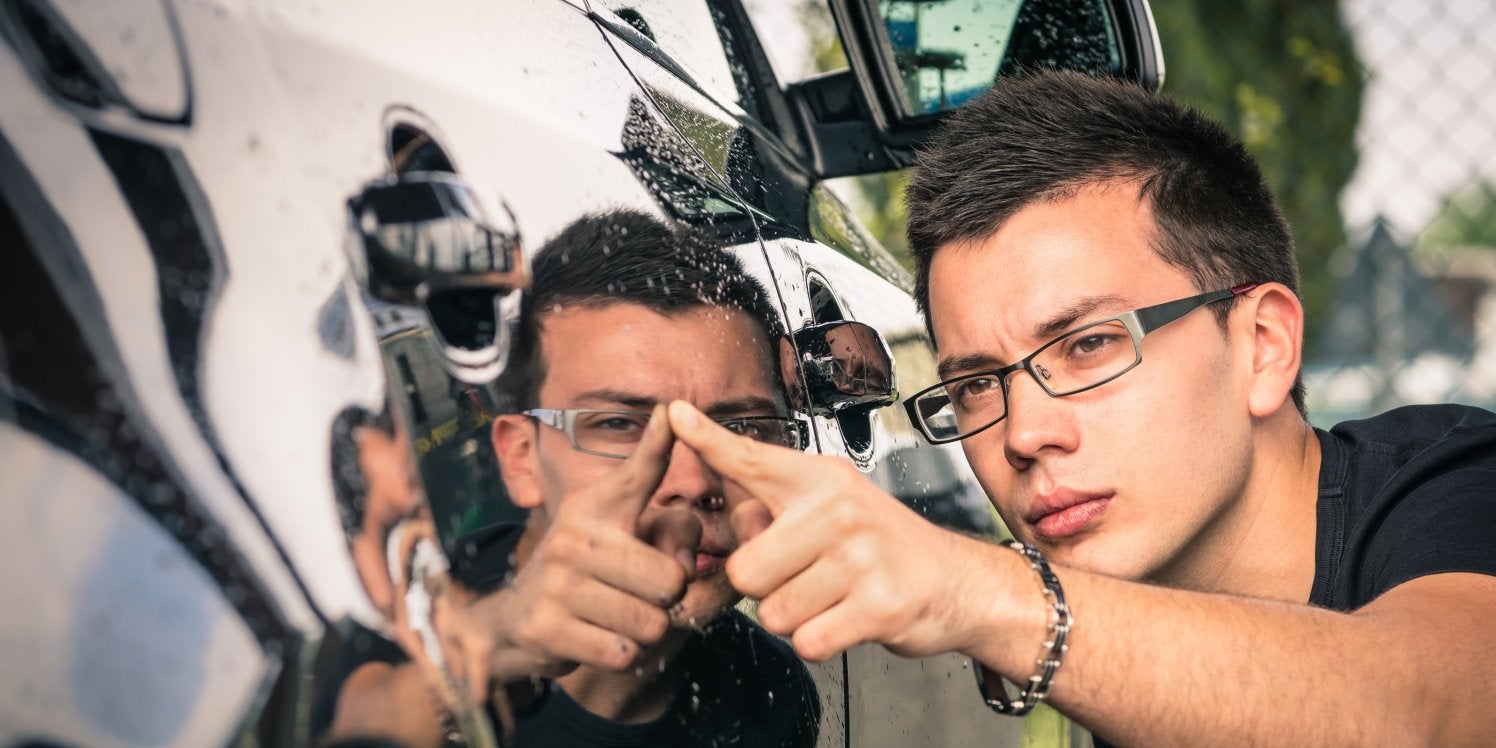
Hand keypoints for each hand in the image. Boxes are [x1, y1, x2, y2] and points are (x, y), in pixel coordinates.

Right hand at [458, 405, 699, 695]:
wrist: (516, 620)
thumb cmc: (591, 574)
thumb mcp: (627, 541)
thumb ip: (674, 537)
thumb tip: (685, 564)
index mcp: (598, 507)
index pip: (639, 471)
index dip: (658, 442)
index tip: (671, 410)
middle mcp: (575, 535)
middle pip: (671, 580)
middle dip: (667, 599)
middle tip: (638, 595)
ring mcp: (557, 581)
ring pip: (651, 623)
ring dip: (645, 632)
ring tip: (617, 617)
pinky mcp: (547, 626)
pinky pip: (625, 653)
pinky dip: (624, 656)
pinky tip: (600, 639)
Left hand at [667, 400, 994, 661]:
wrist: (954, 581)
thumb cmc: (881, 547)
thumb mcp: (832, 508)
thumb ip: (777, 509)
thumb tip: (729, 509)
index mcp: (819, 481)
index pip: (750, 459)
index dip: (707, 441)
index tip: (675, 414)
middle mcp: (838, 508)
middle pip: (745, 571)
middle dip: (765, 590)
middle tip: (806, 577)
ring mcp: (861, 555)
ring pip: (773, 613)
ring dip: (796, 618)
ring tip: (833, 596)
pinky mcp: (879, 603)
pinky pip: (808, 641)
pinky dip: (821, 641)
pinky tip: (848, 618)